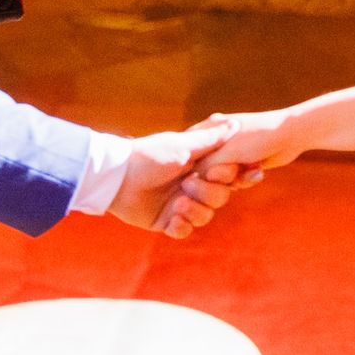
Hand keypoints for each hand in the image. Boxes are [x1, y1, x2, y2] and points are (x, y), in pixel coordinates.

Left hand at [111, 124, 256, 239]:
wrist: (118, 177)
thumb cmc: (150, 156)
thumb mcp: (182, 146)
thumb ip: (210, 140)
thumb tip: (236, 123)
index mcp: (199, 167)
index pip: (227, 177)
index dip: (226, 178)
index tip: (215, 173)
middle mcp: (193, 186)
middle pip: (219, 198)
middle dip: (206, 193)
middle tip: (186, 185)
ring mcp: (181, 204)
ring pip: (205, 216)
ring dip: (194, 211)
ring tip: (176, 205)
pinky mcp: (167, 221)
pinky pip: (185, 231)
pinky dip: (182, 226)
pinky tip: (173, 219)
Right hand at [192, 108, 309, 173]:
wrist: (292, 133)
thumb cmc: (258, 137)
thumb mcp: (227, 152)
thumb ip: (206, 168)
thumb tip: (187, 184)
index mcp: (207, 129)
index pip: (189, 154)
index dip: (193, 170)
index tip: (202, 179)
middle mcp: (215, 139)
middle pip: (204, 168)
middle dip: (217, 177)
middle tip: (234, 172)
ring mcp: (230, 150)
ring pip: (220, 176)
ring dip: (234, 179)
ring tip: (250, 169)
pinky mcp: (243, 160)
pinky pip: (235, 177)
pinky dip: (244, 178)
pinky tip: (257, 171)